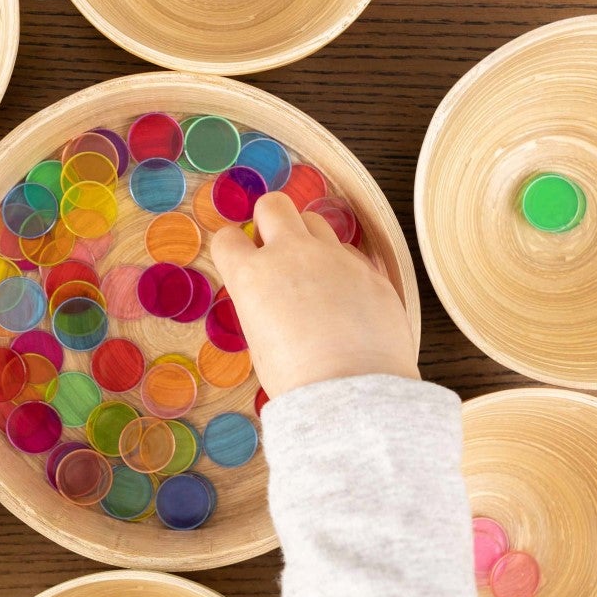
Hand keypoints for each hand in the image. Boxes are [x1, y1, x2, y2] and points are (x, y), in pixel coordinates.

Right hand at [210, 192, 417, 397]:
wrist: (353, 391)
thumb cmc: (298, 380)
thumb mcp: (260, 345)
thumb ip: (262, 308)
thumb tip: (272, 301)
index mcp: (252, 276)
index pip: (227, 239)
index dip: (232, 251)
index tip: (240, 262)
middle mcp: (292, 254)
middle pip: (274, 205)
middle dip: (270, 220)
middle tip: (275, 248)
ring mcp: (335, 257)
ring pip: (316, 221)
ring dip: (309, 239)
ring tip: (314, 274)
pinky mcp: (369, 269)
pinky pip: (350, 254)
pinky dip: (343, 268)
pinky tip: (348, 299)